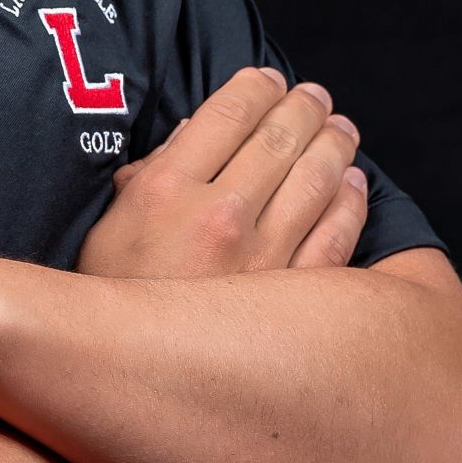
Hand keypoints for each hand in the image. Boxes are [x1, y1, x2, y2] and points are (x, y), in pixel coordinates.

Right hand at [74, 65, 367, 279]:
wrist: (122, 384)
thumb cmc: (108, 300)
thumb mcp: (110, 225)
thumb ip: (149, 174)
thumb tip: (194, 132)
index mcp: (167, 189)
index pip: (227, 113)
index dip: (256, 87)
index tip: (270, 78)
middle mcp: (220, 217)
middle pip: (279, 140)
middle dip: (304, 108)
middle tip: (317, 96)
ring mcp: (263, 260)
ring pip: (317, 183)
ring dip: (335, 147)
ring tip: (342, 129)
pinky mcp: (294, 304)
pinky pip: (335, 240)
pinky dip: (350, 206)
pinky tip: (353, 187)